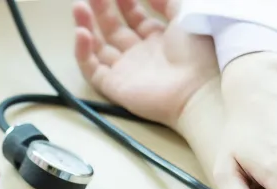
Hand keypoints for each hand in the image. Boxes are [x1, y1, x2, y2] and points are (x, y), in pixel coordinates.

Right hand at [72, 0, 219, 127]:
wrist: (197, 91)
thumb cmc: (198, 53)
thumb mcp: (186, 14)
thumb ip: (167, 1)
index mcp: (159, 38)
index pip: (134, 16)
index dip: (124, 1)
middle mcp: (140, 54)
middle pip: (113, 28)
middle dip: (101, 8)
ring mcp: (126, 71)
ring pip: (98, 46)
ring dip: (86, 25)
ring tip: (78, 6)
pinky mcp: (115, 86)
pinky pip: (91, 69)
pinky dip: (82, 52)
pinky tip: (82, 33)